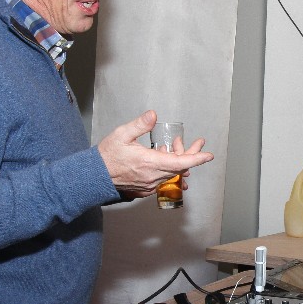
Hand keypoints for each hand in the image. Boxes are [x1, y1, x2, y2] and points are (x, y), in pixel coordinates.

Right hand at [97, 110, 213, 199]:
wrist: (94, 177)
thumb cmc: (106, 156)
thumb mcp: (122, 135)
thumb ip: (139, 125)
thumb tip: (153, 115)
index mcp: (149, 162)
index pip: (180, 162)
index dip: (196, 158)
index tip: (208, 155)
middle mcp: (152, 176)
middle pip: (179, 167)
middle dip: (190, 155)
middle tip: (198, 143)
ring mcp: (149, 184)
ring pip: (172, 173)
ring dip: (178, 160)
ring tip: (178, 146)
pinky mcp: (145, 188)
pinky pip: (163, 179)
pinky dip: (168, 168)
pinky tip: (164, 157)